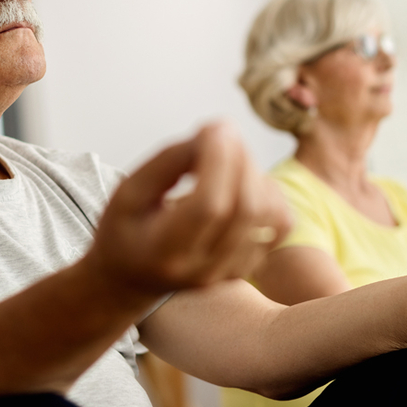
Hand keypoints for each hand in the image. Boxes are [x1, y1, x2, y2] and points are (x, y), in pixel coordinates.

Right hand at [87, 122, 291, 295]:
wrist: (131, 279)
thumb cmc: (126, 229)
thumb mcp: (129, 191)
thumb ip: (169, 161)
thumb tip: (215, 132)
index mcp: (164, 252)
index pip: (207, 206)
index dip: (217, 161)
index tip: (212, 127)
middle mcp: (202, 269)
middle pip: (244, 207)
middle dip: (239, 158)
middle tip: (220, 131)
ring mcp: (230, 271)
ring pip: (268, 213)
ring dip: (254, 171)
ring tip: (226, 156)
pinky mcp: (249, 266)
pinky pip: (280, 222)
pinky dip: (269, 192)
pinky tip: (242, 182)